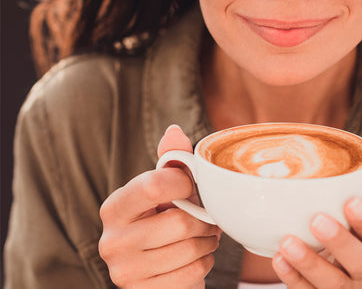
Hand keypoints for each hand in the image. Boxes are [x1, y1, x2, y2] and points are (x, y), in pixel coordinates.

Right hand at [99, 125, 220, 287]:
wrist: (155, 273)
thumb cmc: (163, 222)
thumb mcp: (164, 191)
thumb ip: (170, 161)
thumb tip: (174, 130)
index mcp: (114, 208)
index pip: (154, 185)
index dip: (185, 183)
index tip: (192, 187)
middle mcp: (112, 241)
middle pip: (180, 223)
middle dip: (203, 221)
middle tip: (206, 220)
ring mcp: (125, 272)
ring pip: (191, 249)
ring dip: (207, 243)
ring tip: (201, 238)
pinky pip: (194, 274)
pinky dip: (203, 265)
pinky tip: (193, 259)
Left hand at [271, 153, 361, 287]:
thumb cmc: (348, 245)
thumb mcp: (357, 223)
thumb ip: (360, 190)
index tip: (351, 201)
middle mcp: (361, 267)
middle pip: (359, 260)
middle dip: (339, 241)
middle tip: (317, 220)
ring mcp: (342, 287)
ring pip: (332, 281)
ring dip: (310, 262)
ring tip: (287, 242)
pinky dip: (292, 278)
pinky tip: (279, 260)